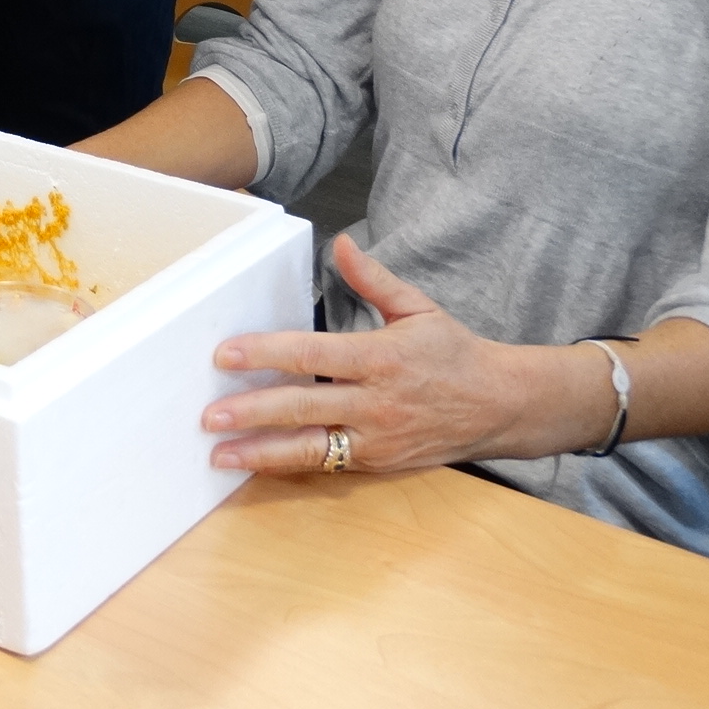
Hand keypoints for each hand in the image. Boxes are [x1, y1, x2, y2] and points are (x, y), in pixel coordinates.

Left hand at [202, 235, 594, 474]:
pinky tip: (256, 464)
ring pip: (310, 447)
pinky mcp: (377, 463)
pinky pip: (326, 464)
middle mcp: (374, 402)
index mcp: (380, 357)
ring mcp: (375, 438)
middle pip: (303, 407)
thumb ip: (373, 279)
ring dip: (261, 452)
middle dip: (252, 411)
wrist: (499, 406)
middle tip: (208, 414)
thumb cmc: (453, 352)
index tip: (225, 355)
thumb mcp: (417, 308)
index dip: (265, 354)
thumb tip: (341, 244)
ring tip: (219, 454)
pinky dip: (289, 465)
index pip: (311, 354)